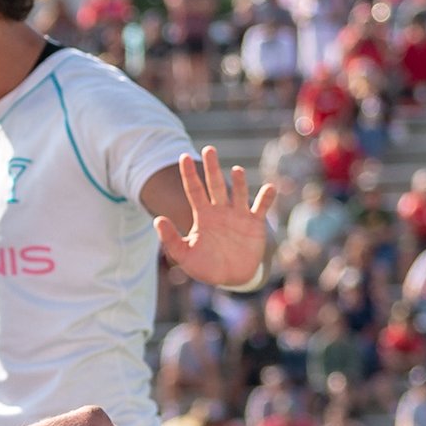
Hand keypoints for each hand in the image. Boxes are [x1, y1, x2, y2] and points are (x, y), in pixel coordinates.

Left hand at [155, 147, 274, 286]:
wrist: (231, 277)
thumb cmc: (206, 266)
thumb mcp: (184, 255)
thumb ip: (170, 239)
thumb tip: (157, 220)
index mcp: (202, 216)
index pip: (194, 190)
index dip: (189, 174)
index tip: (183, 157)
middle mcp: (220, 211)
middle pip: (215, 184)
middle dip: (212, 168)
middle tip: (209, 148)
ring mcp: (238, 215)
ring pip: (238, 192)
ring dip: (239, 181)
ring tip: (236, 170)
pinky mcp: (254, 223)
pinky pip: (261, 207)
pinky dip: (265, 197)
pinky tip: (268, 188)